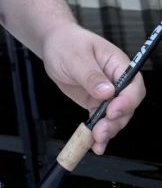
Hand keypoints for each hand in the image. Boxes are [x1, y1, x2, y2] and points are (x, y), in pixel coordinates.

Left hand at [41, 22, 145, 155]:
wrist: (53, 45)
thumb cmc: (66, 43)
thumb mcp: (76, 57)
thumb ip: (91, 75)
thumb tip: (107, 92)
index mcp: (118, 64)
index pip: (133, 86)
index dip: (127, 101)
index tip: (112, 111)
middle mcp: (117, 81)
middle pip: (127, 106)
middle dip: (116, 121)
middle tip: (101, 131)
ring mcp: (107, 94)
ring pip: (116, 117)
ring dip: (108, 131)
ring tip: (96, 141)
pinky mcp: (96, 102)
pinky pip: (102, 120)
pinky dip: (99, 133)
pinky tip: (94, 144)